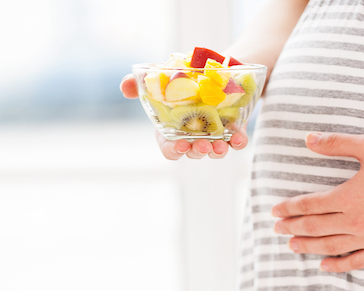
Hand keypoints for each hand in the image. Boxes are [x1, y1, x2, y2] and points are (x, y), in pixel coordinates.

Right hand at [120, 74, 248, 159]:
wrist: (215, 66)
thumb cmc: (183, 76)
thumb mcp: (161, 76)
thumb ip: (139, 84)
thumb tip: (124, 87)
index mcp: (172, 128)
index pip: (169, 149)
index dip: (173, 151)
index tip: (178, 147)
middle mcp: (192, 135)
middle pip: (193, 151)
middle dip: (197, 151)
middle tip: (202, 145)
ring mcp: (214, 134)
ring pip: (214, 151)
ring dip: (217, 151)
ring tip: (220, 146)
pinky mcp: (233, 129)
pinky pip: (236, 141)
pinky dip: (238, 142)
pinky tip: (238, 138)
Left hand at [272, 133, 363, 271]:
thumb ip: (336, 144)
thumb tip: (307, 139)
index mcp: (347, 197)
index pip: (308, 206)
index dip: (289, 208)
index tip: (275, 210)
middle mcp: (355, 221)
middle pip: (314, 228)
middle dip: (292, 228)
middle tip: (277, 229)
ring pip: (330, 247)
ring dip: (308, 247)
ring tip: (292, 246)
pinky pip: (356, 262)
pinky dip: (337, 265)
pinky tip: (323, 265)